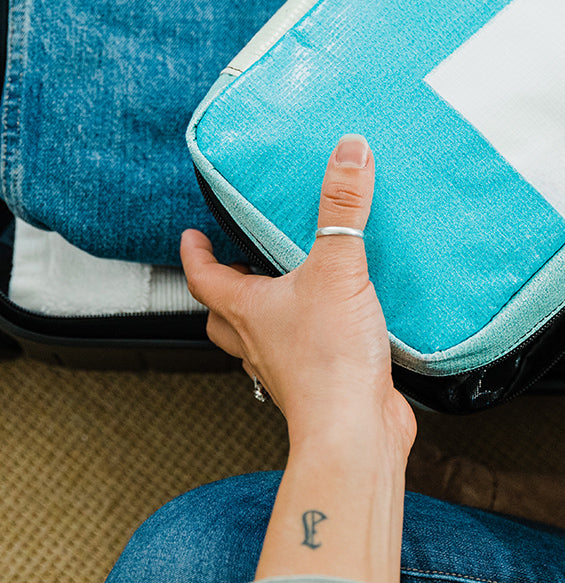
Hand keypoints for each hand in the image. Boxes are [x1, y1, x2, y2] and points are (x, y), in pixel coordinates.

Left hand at [181, 134, 414, 452]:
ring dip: (264, 314)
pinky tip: (338, 323)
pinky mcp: (321, 382)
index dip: (196, 254)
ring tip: (288, 288)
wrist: (354, 432)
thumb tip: (348, 151)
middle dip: (225, 286)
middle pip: (223, 313)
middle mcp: (260, 340)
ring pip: (258, 337)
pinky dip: (307, 337)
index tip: (191, 234)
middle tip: (238, 261)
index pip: (205, 278)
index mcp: (249, 310)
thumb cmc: (328, 361)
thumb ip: (343, 207)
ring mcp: (286, 367)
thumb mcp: (336, 268)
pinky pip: (300, 354)